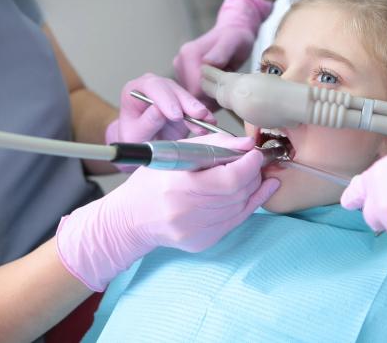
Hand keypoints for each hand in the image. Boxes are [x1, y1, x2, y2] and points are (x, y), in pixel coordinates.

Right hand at [56, 133, 279, 290]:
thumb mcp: (175, 153)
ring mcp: (196, 231)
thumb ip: (213, 145)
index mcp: (179, 186)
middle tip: (255, 162)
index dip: (249, 165)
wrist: (131, 219)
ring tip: (254, 174)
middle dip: (253, 174)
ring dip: (253, 188)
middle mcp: (188, 212)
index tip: (255, 153)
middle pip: (238, 193)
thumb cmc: (152, 182)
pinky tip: (256, 192)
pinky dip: (248, 204)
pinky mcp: (203, 242)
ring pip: (241, 207)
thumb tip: (247, 144)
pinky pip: (236, 221)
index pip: (229, 179)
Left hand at [106, 74, 214, 171]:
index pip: (152, 87)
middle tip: (198, 114)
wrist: (142, 146)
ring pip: (185, 96)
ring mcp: (169, 94)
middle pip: (171, 88)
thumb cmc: (133, 139)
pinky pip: (194, 107)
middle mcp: (152, 88)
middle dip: (187, 102)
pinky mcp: (182, 104)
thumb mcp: (135, 135)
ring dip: (197, 109)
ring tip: (207, 121)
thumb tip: (158, 111)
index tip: (176, 115)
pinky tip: (209, 123)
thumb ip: (147, 122)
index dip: (166, 99)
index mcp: (134, 90)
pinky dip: (203, 116)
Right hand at [173, 0, 272, 101]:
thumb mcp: (233, 42)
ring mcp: (180, 69)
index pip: (194, 89)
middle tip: (226, 93)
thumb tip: (208, 62)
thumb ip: (221, 52)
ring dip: (208, 99)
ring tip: (223, 89)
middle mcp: (180, 62)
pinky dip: (206, 97)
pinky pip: (193, 94)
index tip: (225, 94)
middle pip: (191, 95)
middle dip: (208, 99)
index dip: (210, 97)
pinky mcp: (185, 75)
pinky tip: (218, 90)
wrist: (233, 32)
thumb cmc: (236, 37)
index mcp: (188, 55)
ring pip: (192, 97)